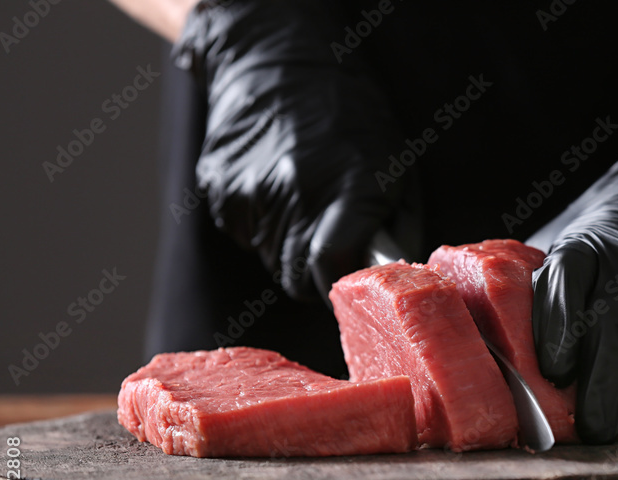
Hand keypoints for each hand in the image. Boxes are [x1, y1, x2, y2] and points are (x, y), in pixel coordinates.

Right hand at [173, 0, 414, 299]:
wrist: (279, 59)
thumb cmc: (352, 114)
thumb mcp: (397, 165)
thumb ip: (397, 228)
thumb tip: (389, 274)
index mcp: (348, 186)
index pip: (332, 268)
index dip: (339, 282)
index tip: (347, 276)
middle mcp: (296, 191)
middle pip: (296, 278)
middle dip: (314, 272)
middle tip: (328, 241)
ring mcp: (251, 190)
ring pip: (270, 258)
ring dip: (287, 243)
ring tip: (302, 196)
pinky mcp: (220, 189)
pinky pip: (245, 234)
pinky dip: (260, 222)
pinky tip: (274, 183)